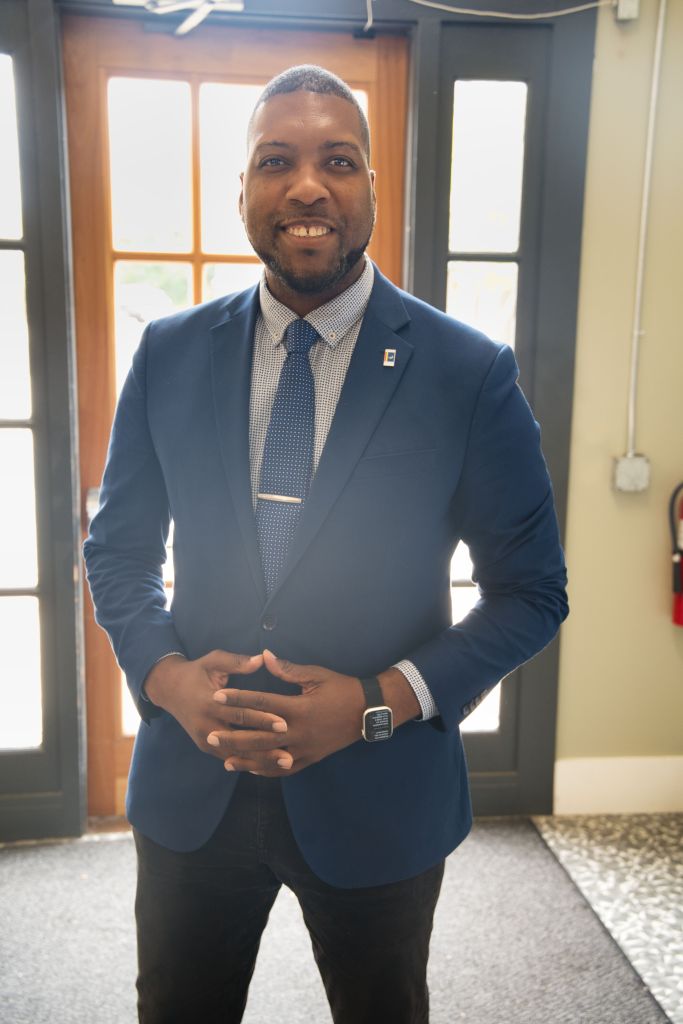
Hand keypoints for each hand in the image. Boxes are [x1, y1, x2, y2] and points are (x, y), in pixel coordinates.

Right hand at [143, 650, 289, 764]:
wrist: (170, 689)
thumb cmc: (197, 672)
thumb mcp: (213, 661)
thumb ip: (237, 662)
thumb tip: (262, 659)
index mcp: (208, 702)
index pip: (239, 713)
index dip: (262, 719)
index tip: (284, 723)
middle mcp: (205, 725)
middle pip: (240, 739)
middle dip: (266, 746)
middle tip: (289, 752)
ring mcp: (204, 739)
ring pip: (236, 753)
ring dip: (261, 759)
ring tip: (286, 762)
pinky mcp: (205, 746)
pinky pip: (229, 757)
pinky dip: (249, 762)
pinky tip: (269, 765)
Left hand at [210, 650, 420, 776]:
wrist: (369, 711)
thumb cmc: (341, 688)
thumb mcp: (316, 675)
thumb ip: (287, 669)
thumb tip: (263, 655)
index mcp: (299, 708)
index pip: (261, 704)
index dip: (238, 700)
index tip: (217, 697)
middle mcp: (299, 732)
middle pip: (259, 736)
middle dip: (233, 737)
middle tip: (210, 735)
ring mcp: (305, 749)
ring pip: (269, 758)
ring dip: (246, 760)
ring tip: (224, 760)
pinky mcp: (310, 759)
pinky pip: (284, 769)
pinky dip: (267, 770)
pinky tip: (252, 770)